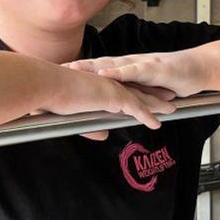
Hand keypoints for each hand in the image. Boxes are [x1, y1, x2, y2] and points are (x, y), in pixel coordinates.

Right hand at [42, 65, 177, 140]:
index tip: (149, 95)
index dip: (138, 93)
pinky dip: (146, 116)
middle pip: (137, 90)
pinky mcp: (111, 96)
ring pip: (141, 98)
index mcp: (99, 85)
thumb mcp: (71, 113)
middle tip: (169, 98)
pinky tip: (156, 123)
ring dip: (157, 105)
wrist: (47, 85)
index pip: (123, 89)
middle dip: (154, 95)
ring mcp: (111, 89)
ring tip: (171, 109)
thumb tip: (103, 135)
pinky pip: (134, 108)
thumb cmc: (51, 96)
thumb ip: (90, 126)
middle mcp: (108, 84)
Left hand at [62, 49, 208, 98]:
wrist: (198, 69)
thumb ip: (132, 100)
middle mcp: (131, 63)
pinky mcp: (153, 68)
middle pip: (101, 64)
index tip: (60, 73)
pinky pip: (133, 71)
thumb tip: (114, 113)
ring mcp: (141, 64)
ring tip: (76, 68)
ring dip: (94, 67)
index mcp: (127, 69)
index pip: (99, 69)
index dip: (80, 71)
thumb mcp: (148, 93)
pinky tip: (106, 75)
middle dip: (80, 67)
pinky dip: (119, 73)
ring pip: (113, 65)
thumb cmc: (172, 81)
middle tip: (59, 69)